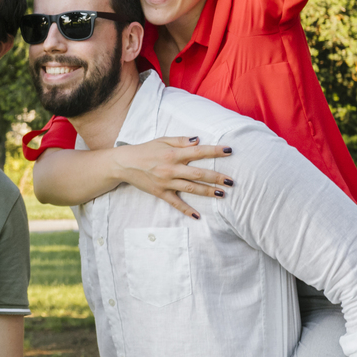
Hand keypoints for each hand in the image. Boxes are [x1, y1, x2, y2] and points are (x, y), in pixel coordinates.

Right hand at [112, 136, 232, 218]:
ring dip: (207, 192)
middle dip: (216, 177)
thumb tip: (198, 140)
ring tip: (222, 194)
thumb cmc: (145, 150)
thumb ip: (181, 140)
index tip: (230, 151)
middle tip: (231, 181)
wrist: (124, 163)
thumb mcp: (162, 140)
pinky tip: (197, 216)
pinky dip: (186, 210)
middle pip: (198, 174)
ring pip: (191, 188)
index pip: (198, 152)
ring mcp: (166, 182)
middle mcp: (171, 168)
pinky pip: (175, 203)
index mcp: (173, 153)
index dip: (214, 151)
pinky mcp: (160, 193)